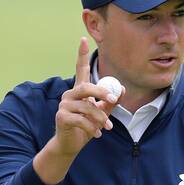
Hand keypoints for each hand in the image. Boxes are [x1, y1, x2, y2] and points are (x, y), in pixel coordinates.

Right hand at [52, 37, 124, 158]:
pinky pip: (81, 120)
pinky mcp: (61, 117)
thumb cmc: (85, 128)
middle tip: (114, 99)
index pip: (80, 69)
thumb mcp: (101, 114)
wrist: (70, 145)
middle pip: (86, 87)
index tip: (83, 39)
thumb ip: (110, 102)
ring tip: (107, 127)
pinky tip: (96, 134)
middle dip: (102, 93)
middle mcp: (69, 94)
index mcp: (79, 91)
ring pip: (87, 106)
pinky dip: (92, 128)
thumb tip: (122, 89)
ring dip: (100, 118)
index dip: (81, 54)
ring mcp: (64, 105)